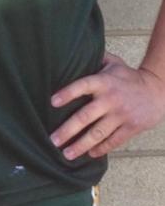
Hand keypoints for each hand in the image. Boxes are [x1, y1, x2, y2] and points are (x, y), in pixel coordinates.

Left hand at [50, 52, 164, 158]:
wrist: (158, 90)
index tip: (52, 102)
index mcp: (104, 81)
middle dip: (67, 130)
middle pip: (85, 116)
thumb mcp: (113, 63)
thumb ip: (95, 59)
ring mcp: (121, 114)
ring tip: (67, 155)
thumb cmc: (128, 76)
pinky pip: (113, 141)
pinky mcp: (131, 127)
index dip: (68, 93)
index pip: (83, 85)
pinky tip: (89, 154)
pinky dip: (101, 149)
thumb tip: (74, 51)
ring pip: (97, 133)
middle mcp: (111, 98)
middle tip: (52, 141)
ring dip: (81, 145)